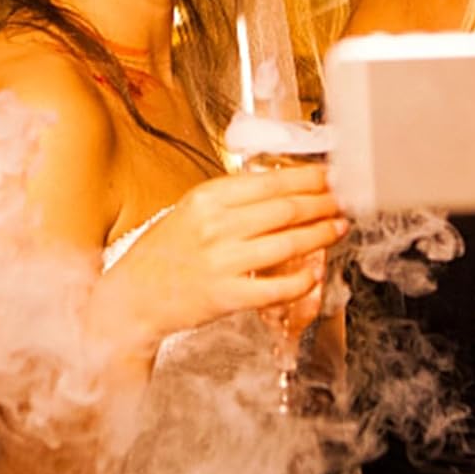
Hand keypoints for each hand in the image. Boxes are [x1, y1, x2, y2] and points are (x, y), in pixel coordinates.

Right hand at [92, 165, 348, 346]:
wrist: (132, 298)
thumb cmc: (163, 253)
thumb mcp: (191, 211)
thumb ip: (231, 198)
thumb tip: (281, 185)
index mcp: (207, 199)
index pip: (270, 181)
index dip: (308, 178)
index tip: (330, 176)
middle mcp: (215, 226)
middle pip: (286, 209)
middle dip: (323, 203)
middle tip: (342, 201)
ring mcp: (221, 262)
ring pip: (288, 242)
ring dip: (321, 234)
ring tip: (338, 228)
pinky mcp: (226, 296)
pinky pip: (276, 287)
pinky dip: (302, 280)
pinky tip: (315, 272)